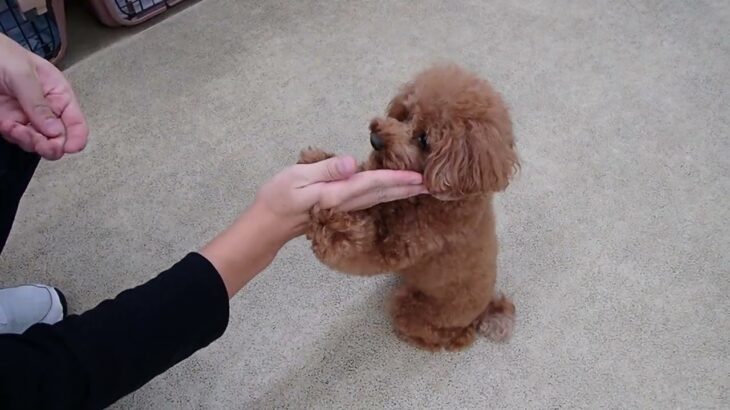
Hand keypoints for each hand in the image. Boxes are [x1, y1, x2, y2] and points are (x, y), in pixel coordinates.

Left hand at [0, 33, 87, 159]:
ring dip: (32, 142)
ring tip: (20, 132)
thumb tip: (55, 131)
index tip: (71, 147)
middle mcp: (46, 108)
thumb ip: (38, 103)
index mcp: (58, 93)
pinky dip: (15, 137)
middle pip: (59, 136)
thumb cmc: (1, 54)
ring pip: (39, 141)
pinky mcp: (9, 122)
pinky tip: (9, 127)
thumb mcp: (23, 74)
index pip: (75, 120)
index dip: (77, 136)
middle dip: (53, 144)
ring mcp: (27, 116)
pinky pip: (18, 138)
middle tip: (47, 147)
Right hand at [253, 155, 426, 238]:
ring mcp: (346, 205)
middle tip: (435, 183)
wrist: (270, 223)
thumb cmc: (279, 197)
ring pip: (380, 197)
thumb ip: (325, 171)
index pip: (373, 184)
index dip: (397, 179)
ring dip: (403, 191)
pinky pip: (371, 198)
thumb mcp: (296, 178)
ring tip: (422, 185)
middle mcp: (346, 201)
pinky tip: (396, 190)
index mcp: (337, 193)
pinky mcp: (342, 205)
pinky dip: (388, 193)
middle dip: (409, 188)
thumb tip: (350, 164)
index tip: (419, 177)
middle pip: (384, 193)